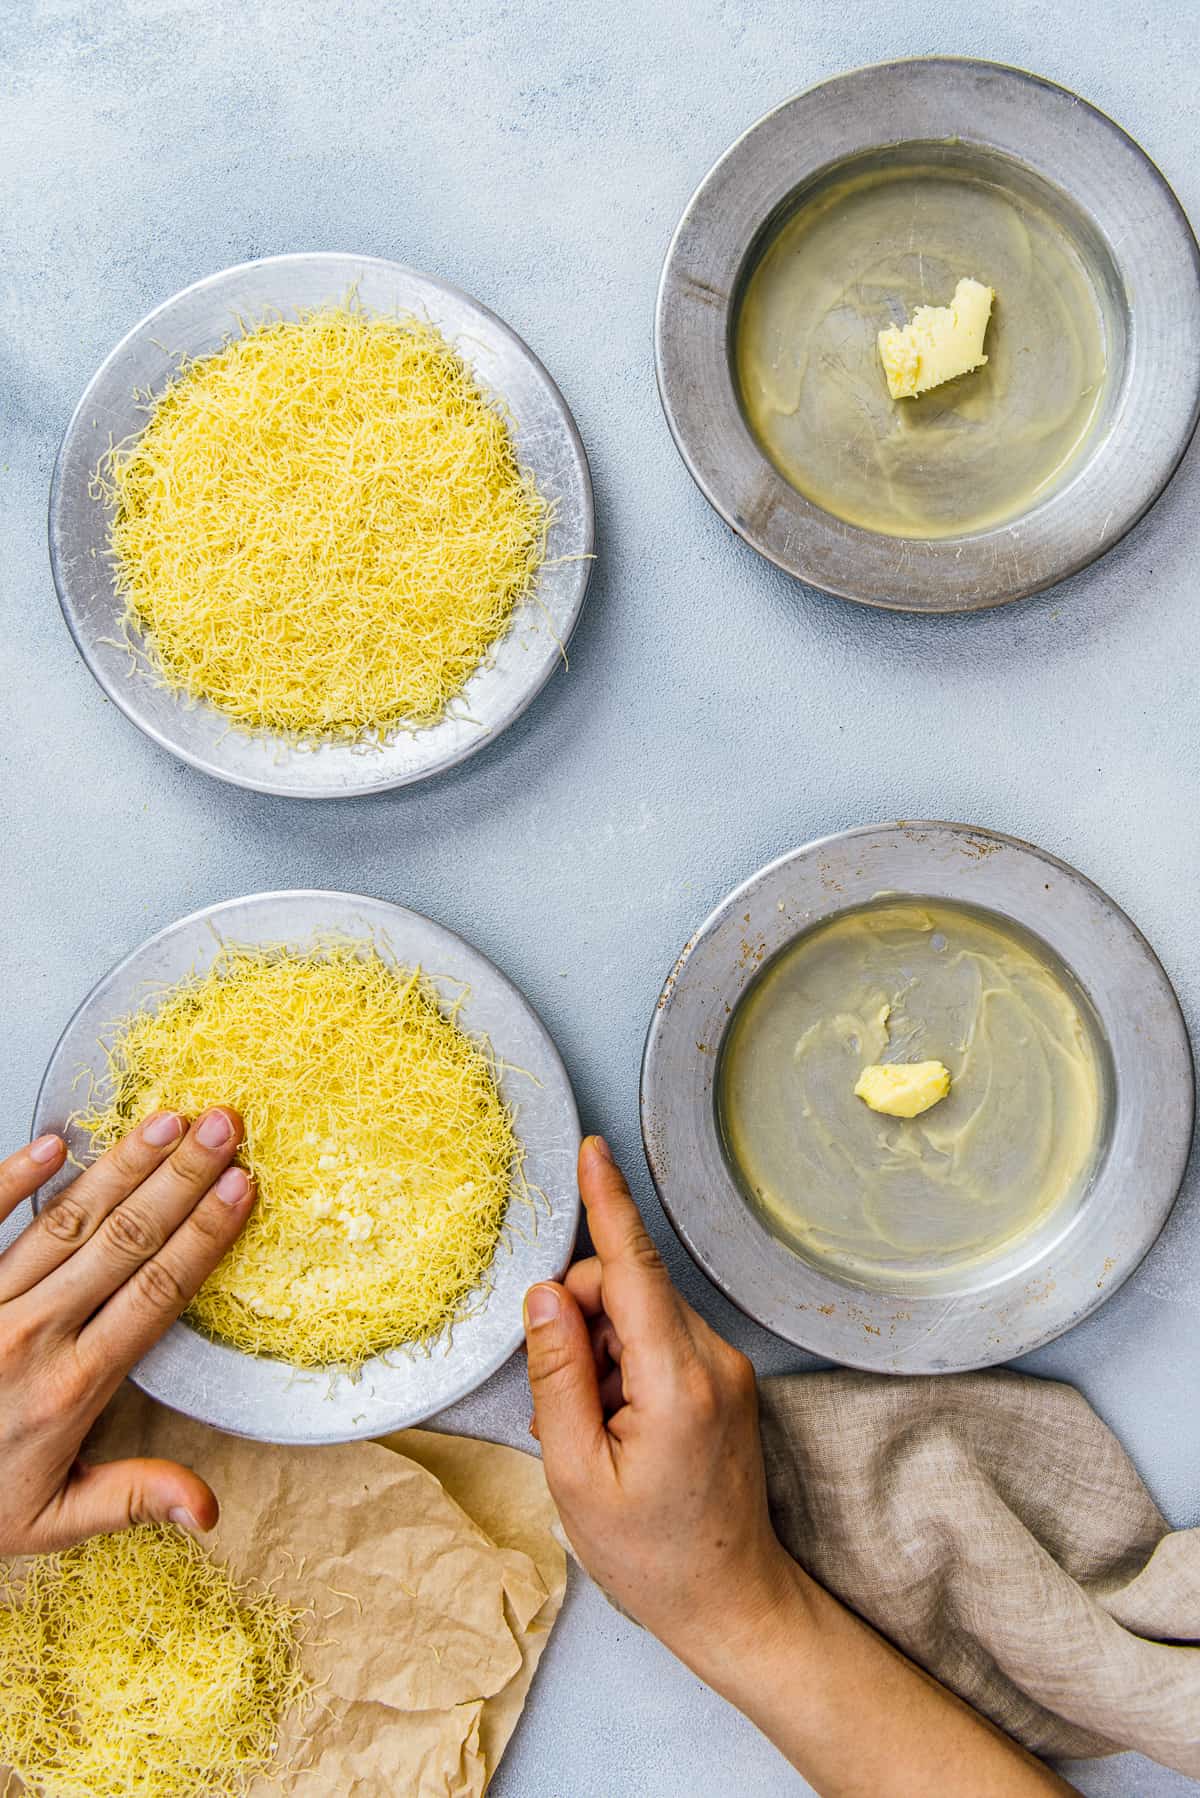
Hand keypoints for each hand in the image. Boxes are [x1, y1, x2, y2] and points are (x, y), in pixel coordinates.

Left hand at [0, 1109, 254, 1552]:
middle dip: (181, 1178)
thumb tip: (208, 1508)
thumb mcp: (49, 1520)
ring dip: (121, 1167)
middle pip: (124, 1242)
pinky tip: (56, 1143)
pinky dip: (13, 1182)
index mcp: (71, 1388)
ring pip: (65, 1223)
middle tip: (223, 1128)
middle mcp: (32, 1336)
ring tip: (168, 1122)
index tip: (243, 1187)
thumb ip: (130, 1498)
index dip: (205, 1236)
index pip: (156, 1294)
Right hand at [522, 1134, 796, 1682]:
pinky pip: (660, 1340)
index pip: (634, 1271)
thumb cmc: (649, 1555)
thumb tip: (545, 1294)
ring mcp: (728, 1368)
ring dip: (601, 1352)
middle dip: (579, 1322)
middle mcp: (714, 1360)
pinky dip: (625, 1365)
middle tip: (563, 1405)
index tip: (593, 1151)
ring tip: (597, 1429)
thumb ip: (557, 1373)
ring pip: (639, 1313)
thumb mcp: (576, 1473)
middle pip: (626, 1289)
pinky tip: (619, 1424)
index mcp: (676, 1382)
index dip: (608, 1206)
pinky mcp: (727, 1379)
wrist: (731, 1602)